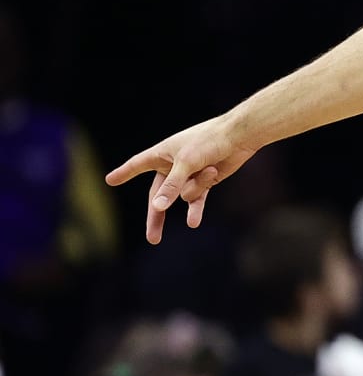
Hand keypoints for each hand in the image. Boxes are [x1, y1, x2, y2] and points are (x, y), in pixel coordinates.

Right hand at [105, 115, 259, 243]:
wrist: (239, 137)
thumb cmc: (208, 141)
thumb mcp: (186, 163)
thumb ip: (172, 185)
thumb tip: (157, 207)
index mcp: (161, 154)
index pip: (137, 165)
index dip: (124, 173)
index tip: (109, 180)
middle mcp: (172, 166)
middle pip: (158, 195)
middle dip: (156, 217)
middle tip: (152, 239)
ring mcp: (188, 176)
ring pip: (183, 195)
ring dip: (198, 185)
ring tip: (210, 168)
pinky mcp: (205, 182)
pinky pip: (196, 199)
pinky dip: (197, 207)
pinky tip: (193, 223)